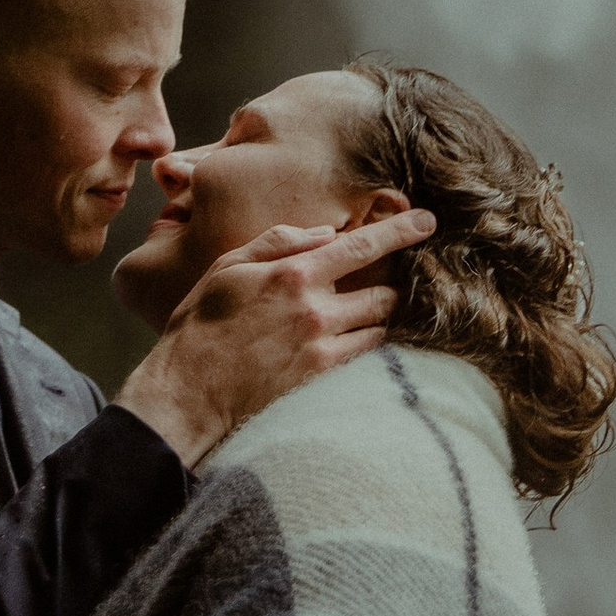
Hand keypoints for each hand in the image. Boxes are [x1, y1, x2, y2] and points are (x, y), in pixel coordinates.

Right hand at [113, 206, 432, 465]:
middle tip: (386, 281)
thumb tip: (323, 233)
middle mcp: (315, 309)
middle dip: (391, 283)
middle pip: (383, 290)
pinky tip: (354, 342)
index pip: (363, 246)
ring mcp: (323, 347)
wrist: (188, 393)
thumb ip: (278, 242)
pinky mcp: (323, 380)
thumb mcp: (227, 267)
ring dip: (379, 316)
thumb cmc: (201, 326)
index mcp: (293, 273)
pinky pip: (366, 357)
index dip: (401, 232)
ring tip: (364, 314)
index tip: (428, 222)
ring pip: (379, 325)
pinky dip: (368, 345)